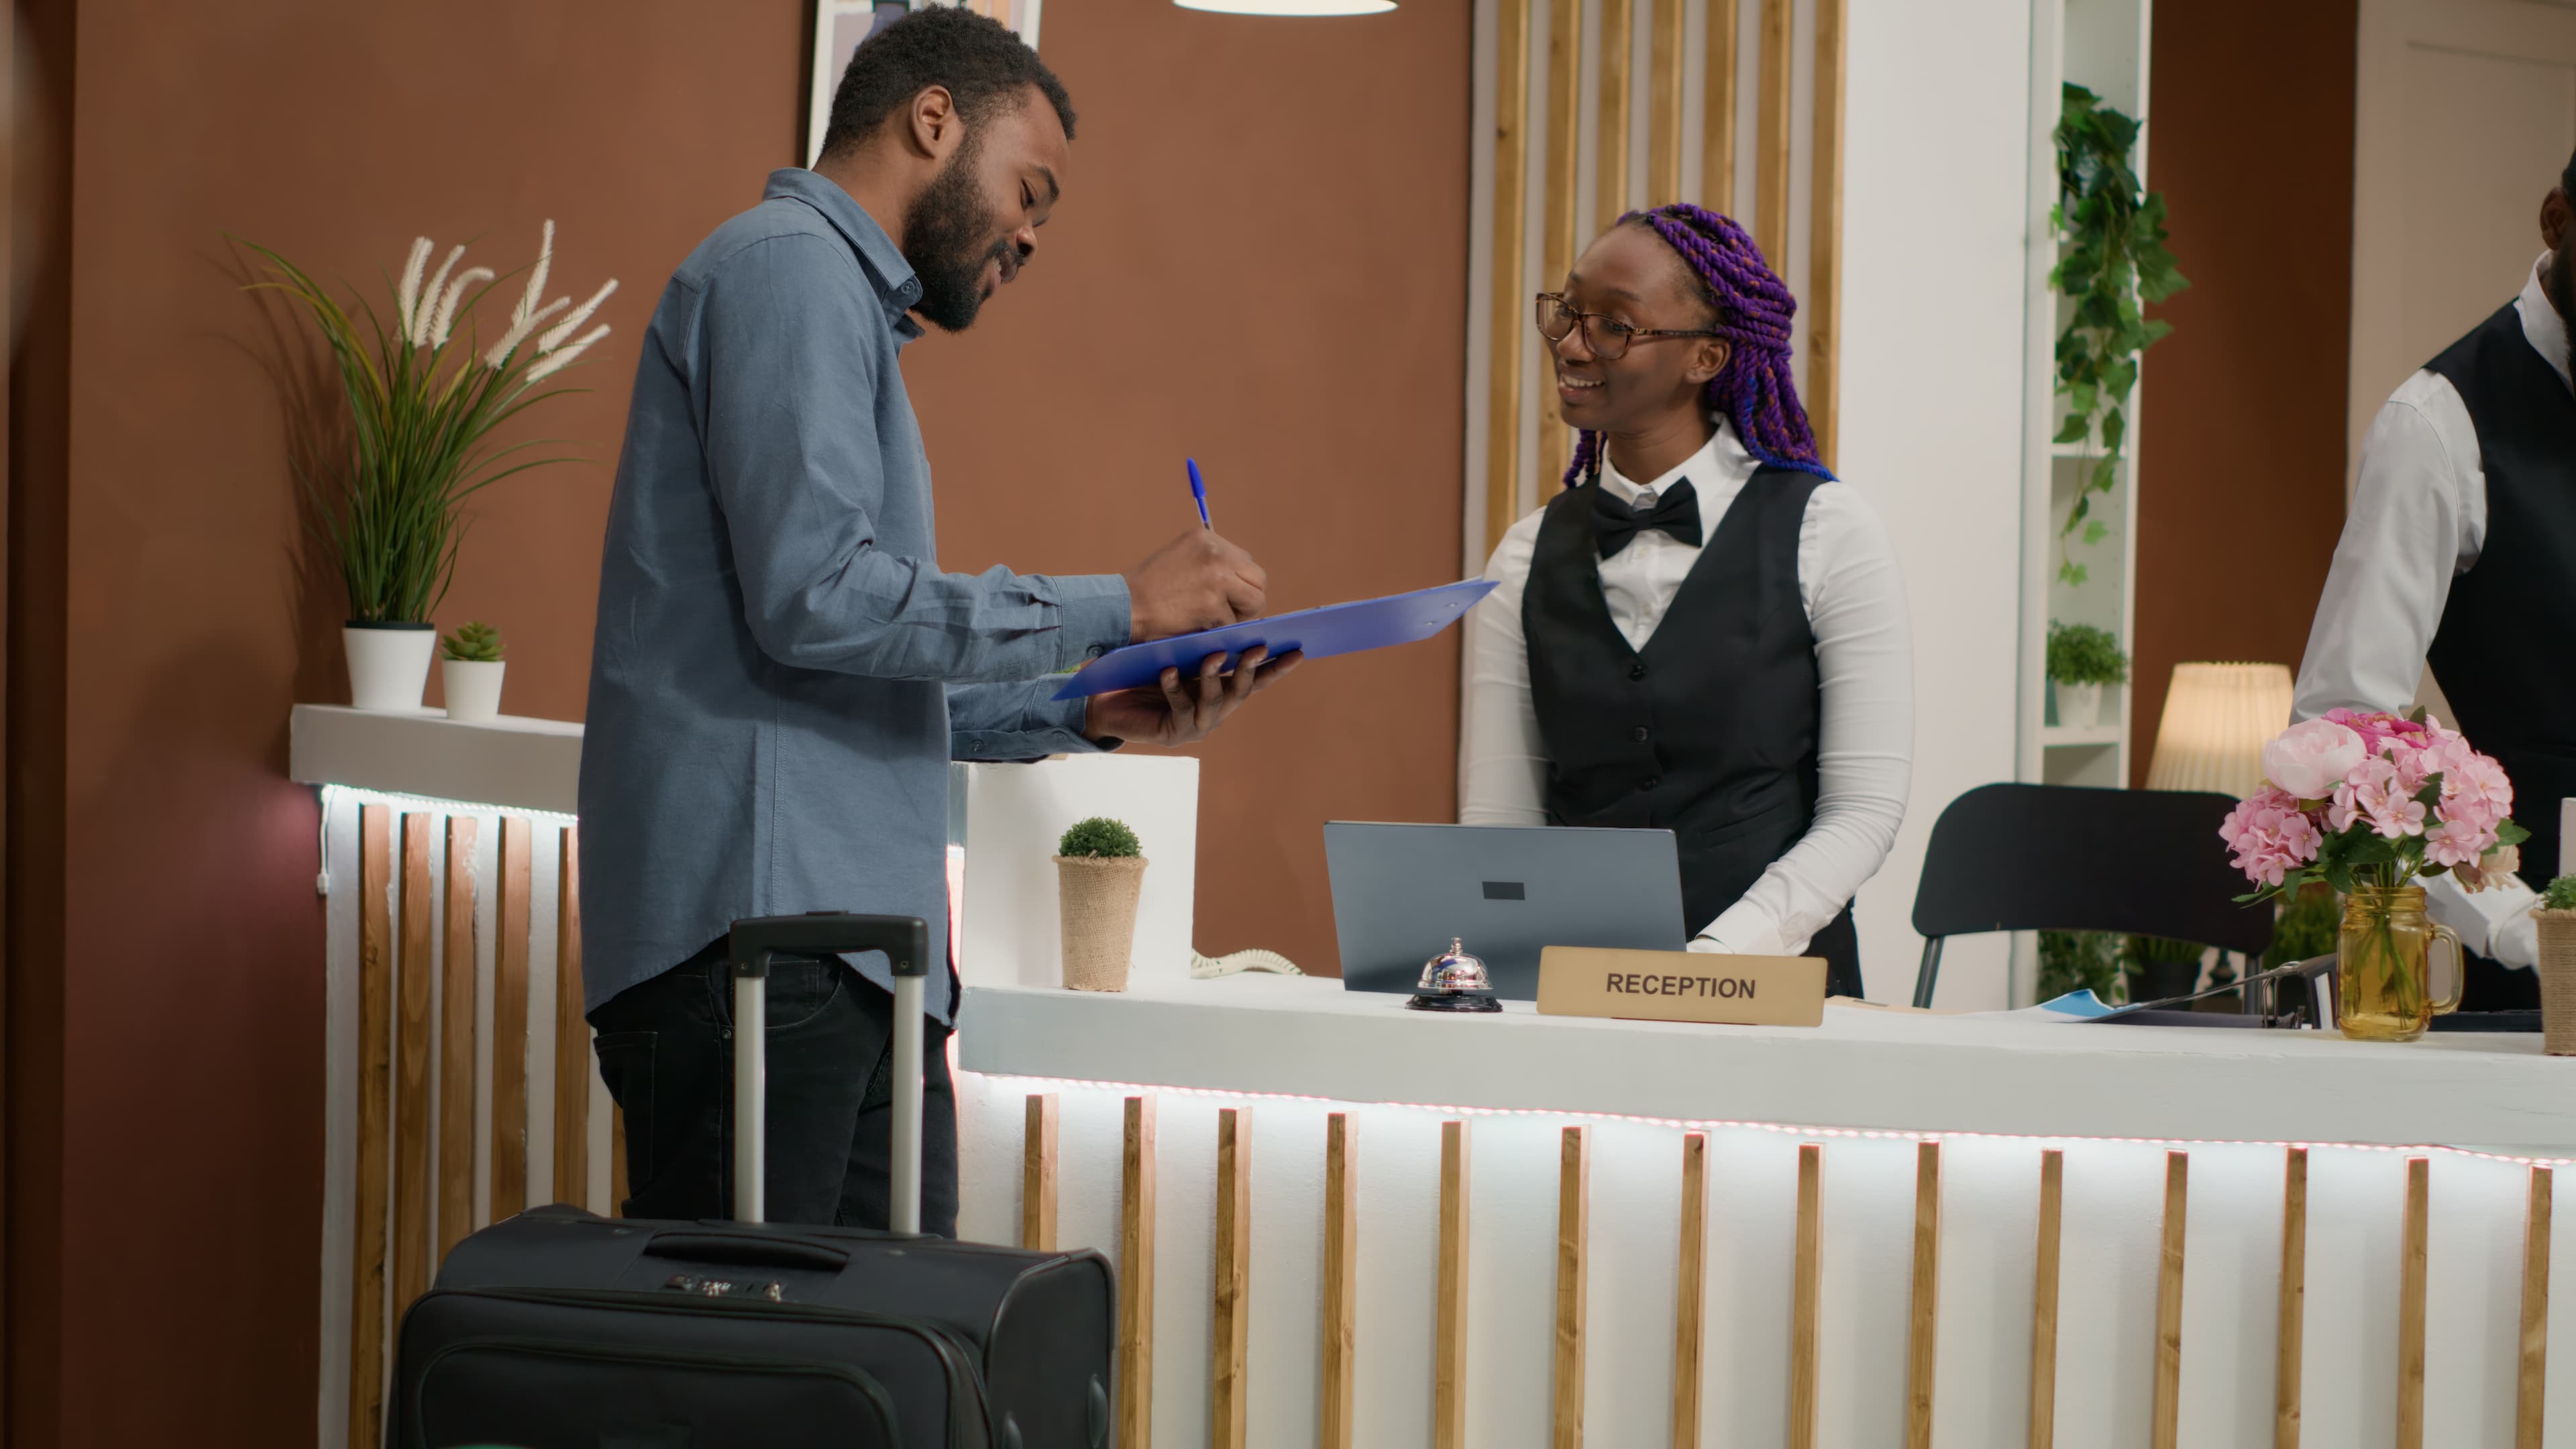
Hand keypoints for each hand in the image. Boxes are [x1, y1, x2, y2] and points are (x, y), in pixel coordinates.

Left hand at [1085, 646, 1302, 747]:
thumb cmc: (1143, 673)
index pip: (1257, 678)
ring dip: (1214, 676)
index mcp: (1222, 691)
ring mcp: (1197, 724)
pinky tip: (1169, 671)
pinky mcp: (1174, 733)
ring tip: (1212, 655)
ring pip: (1214, 700)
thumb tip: (1228, 614)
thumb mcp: (1178, 653)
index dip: (1277, 667)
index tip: (1298, 650)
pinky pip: (1179, 707)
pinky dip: (1175, 688)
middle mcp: (1215, 710)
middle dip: (1251, 668)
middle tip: (1257, 648)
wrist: (1106, 701)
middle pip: (1242, 690)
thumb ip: (1202, 644)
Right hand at [1125, 529, 1265, 640]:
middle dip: (1248, 599)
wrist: (1123, 606)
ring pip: (1255, 600)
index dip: (1238, 583)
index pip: (1245, 561)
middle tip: (1228, 612)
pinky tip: (1198, 625)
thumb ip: (1210, 562)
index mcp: (1207, 538)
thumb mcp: (1181, 558)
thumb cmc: (1148, 589)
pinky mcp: (1214, 603)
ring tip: (1215, 620)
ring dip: (1240, 615)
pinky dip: (1219, 630)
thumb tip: (1242, 579)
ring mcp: (1217, 577)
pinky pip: (1235, 623)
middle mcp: (1216, 552)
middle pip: (1258, 578)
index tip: (1223, 597)